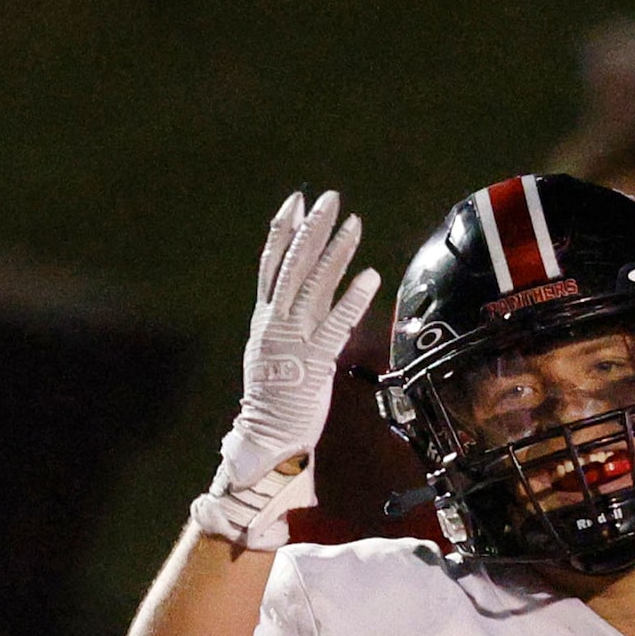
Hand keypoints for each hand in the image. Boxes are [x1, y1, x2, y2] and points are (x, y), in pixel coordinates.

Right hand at [190, 190, 380, 548]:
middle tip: (330, 198)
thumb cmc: (273, 399)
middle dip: (312, 228)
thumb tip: (297, 298)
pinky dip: (353, 298)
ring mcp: (294, 339)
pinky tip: (370, 275)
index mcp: (265, 318)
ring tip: (354, 223)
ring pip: (314, 285)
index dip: (283, 230)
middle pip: (293, 264)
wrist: (265, 437)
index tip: (295, 201)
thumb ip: (285, 324)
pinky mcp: (314, 359)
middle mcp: (276, 322)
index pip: (271, 264)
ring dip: (335, 252)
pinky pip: (336, 322)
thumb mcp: (272, 352)